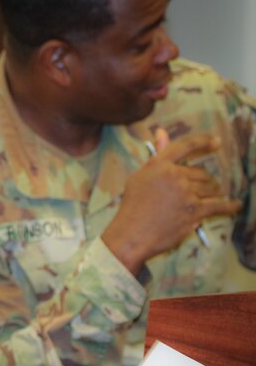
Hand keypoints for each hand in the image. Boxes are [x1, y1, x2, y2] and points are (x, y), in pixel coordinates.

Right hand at [102, 129, 240, 274]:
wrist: (131, 234)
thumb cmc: (132, 206)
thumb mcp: (139, 176)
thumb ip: (155, 154)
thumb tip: (161, 131)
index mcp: (159, 165)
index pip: (186, 145)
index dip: (204, 141)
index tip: (216, 142)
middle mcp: (174, 175)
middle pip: (202, 172)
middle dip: (203, 181)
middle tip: (198, 191)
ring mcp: (186, 193)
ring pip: (210, 188)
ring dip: (212, 194)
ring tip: (206, 200)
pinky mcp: (194, 211)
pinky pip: (219, 206)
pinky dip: (229, 206)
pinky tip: (235, 205)